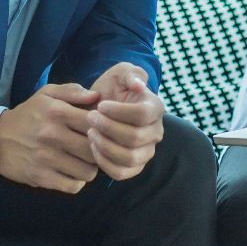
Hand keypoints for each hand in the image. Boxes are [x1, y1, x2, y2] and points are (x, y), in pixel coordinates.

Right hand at [0, 83, 102, 193]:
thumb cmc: (27, 115)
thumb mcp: (46, 95)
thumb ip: (72, 91)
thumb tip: (97, 96)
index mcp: (57, 112)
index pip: (95, 123)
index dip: (104, 128)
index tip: (100, 131)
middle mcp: (52, 135)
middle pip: (95, 149)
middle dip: (100, 151)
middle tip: (94, 150)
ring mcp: (46, 158)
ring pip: (88, 171)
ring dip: (90, 168)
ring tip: (83, 162)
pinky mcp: (40, 177)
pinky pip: (73, 186)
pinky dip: (76, 182)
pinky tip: (72, 173)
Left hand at [87, 63, 165, 181]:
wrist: (103, 107)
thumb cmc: (113, 87)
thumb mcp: (121, 73)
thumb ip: (131, 74)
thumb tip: (139, 85)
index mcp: (155, 108)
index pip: (142, 115)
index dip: (119, 112)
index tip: (100, 105)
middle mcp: (156, 131)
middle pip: (135, 137)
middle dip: (108, 128)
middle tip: (90, 117)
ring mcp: (146, 151)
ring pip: (129, 157)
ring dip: (105, 146)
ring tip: (90, 133)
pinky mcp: (134, 166)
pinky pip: (121, 173)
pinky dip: (104, 162)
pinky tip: (93, 147)